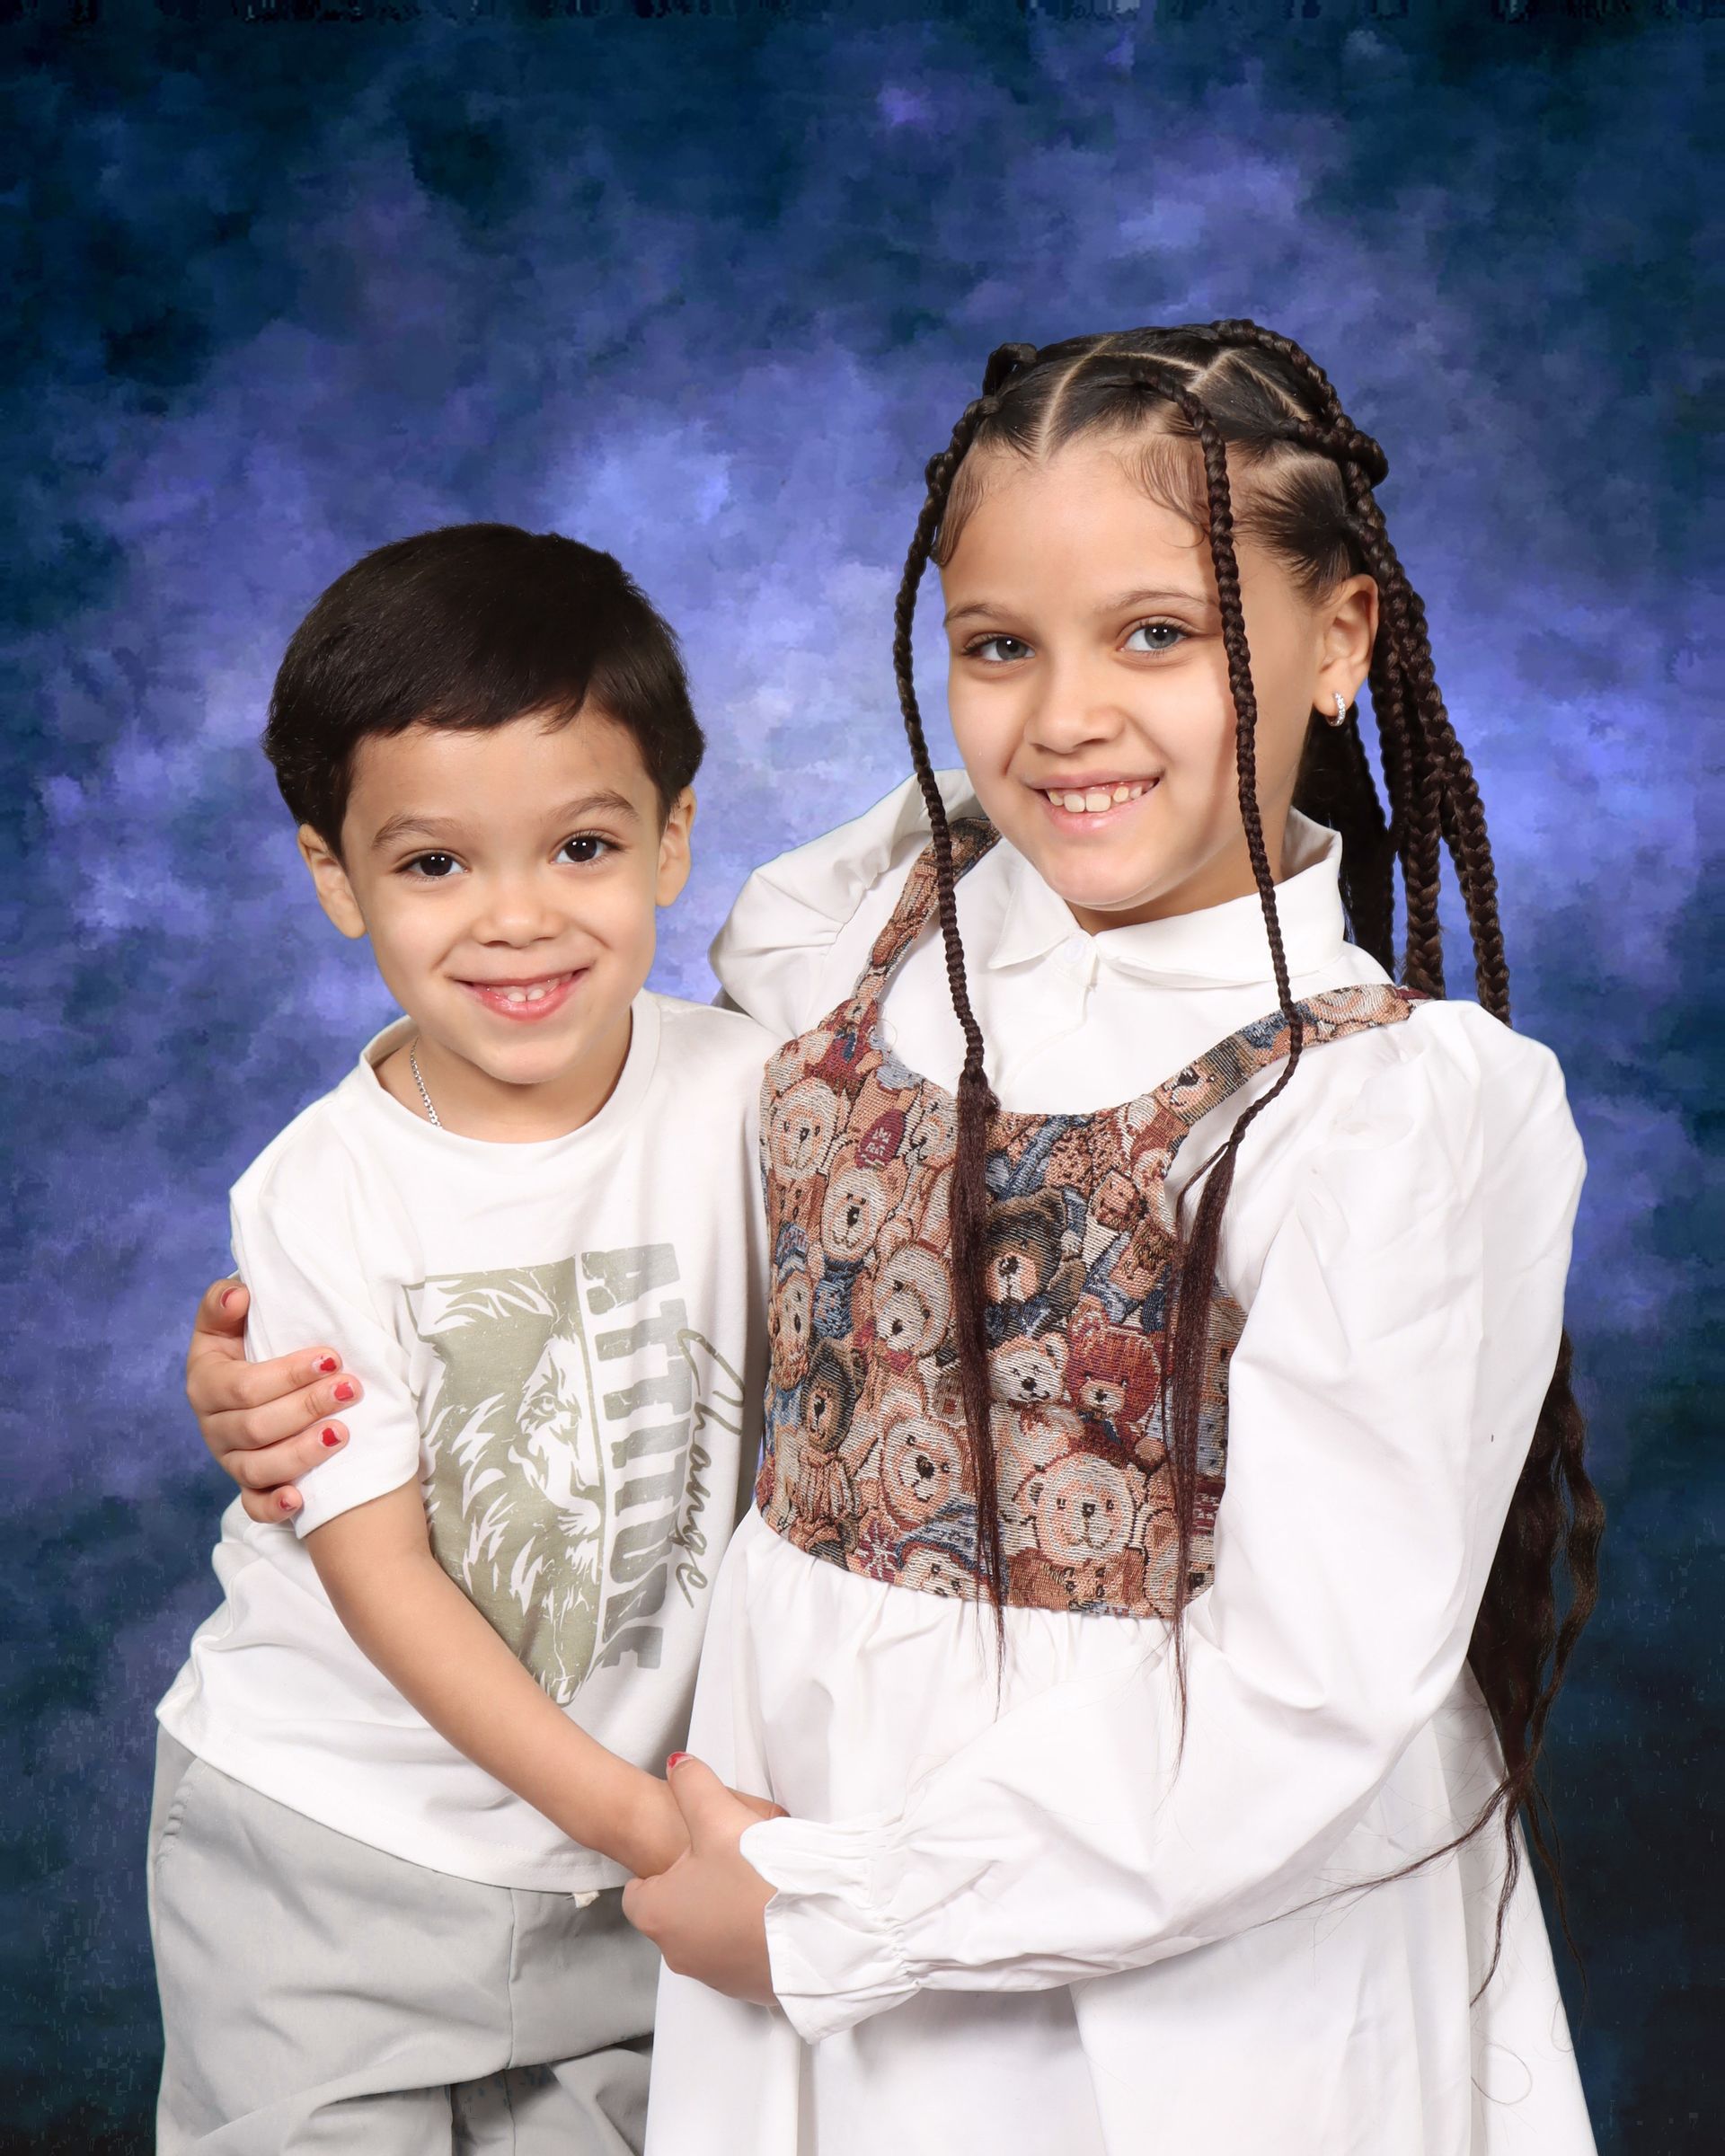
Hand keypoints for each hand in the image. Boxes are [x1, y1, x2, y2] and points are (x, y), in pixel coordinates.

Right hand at [185, 1277, 363, 1522]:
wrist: (256, 1384)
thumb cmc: (250, 1346)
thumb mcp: (232, 1322)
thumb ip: (226, 1304)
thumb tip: (239, 1295)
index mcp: (206, 1382)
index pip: (243, 1386)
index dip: (287, 1374)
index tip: (332, 1358)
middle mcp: (214, 1425)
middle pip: (256, 1426)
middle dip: (307, 1406)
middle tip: (351, 1389)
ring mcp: (230, 1459)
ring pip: (259, 1467)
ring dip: (302, 1452)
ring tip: (343, 1434)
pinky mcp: (249, 1486)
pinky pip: (255, 1505)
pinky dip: (275, 1506)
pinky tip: (301, 1500)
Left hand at [622, 1757, 780, 2003]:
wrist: (818, 1935)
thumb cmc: (755, 1880)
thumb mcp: (719, 1818)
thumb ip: (692, 1784)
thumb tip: (678, 1763)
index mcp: (659, 1915)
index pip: (639, 1889)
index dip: (664, 1863)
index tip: (693, 1850)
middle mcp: (678, 1953)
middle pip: (675, 1910)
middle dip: (696, 1886)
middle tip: (729, 1859)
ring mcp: (713, 1976)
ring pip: (706, 1933)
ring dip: (722, 1911)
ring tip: (754, 1882)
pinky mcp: (747, 1988)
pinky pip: (737, 1954)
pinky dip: (748, 1936)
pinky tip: (773, 1912)